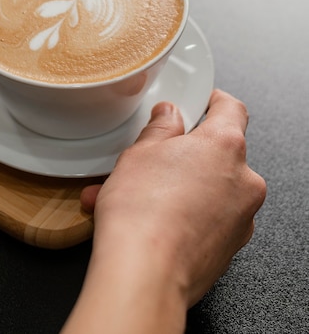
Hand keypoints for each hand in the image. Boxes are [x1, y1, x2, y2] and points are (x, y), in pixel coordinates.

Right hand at [63, 89, 265, 333]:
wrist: (144, 275)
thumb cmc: (143, 213)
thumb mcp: (140, 152)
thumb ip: (161, 128)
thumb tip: (169, 118)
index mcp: (225, 146)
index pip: (232, 109)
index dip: (214, 101)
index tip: (202, 103)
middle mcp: (244, 182)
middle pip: (217, 154)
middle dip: (182, 154)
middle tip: (150, 157)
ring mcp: (240, 218)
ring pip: (207, 189)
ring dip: (174, 186)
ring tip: (131, 194)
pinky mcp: (228, 248)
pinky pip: (205, 219)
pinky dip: (180, 214)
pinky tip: (144, 218)